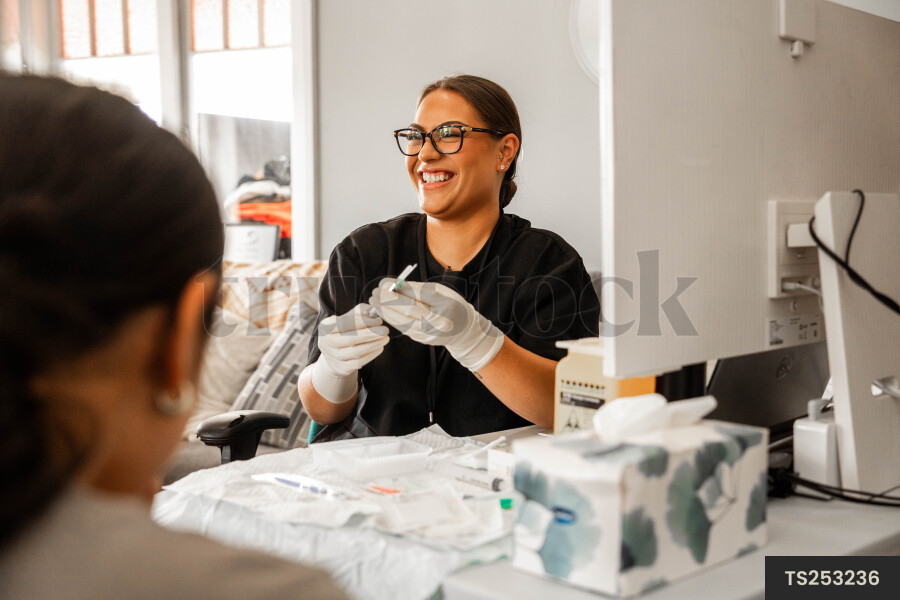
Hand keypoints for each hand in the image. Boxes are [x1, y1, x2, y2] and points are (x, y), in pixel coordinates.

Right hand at [310, 303, 388, 402]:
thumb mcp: (348, 318)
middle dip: (370, 334)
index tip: (378, 320)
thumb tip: (372, 310)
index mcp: (325, 327)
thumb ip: (359, 312)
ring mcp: (333, 358)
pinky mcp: (341, 369)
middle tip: (385, 330)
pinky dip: (372, 354)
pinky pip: (359, 362)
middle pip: (350, 339)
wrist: (334, 354)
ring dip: (374, 344)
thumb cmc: (344, 331)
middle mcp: (326, 343)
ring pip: (356, 352)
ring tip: (385, 338)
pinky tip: (379, 347)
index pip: (344, 323)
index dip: (363, 321)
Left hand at [369, 279, 502, 371]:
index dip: (397, 291)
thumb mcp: (440, 292)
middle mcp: (436, 325)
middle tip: (374, 292)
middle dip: (387, 301)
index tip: (383, 283)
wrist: (464, 329)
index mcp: (444, 308)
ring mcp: (428, 336)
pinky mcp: (422, 340)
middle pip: (406, 312)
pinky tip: (382, 311)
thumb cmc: (452, 305)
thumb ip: (417, 289)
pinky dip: (391, 319)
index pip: (416, 299)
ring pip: (401, 323)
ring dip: (384, 311)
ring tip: (374, 301)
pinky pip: (403, 329)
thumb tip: (393, 284)